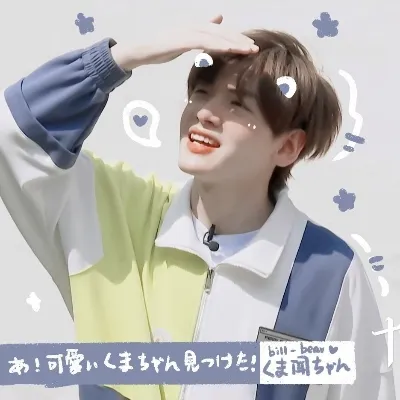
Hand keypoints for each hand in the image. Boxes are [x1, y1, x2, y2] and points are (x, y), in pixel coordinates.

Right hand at [111, 15, 258, 70]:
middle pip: (221, 32)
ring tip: (247, 50)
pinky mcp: (180, 40)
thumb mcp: (186, 39)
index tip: (250, 46)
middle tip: (255, 48)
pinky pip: (202, 42)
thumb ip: (202, 32)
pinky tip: (228, 49)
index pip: (220, 32)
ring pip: (214, 36)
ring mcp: (186, 32)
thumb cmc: (163, 47)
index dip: (236, 37)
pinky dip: (216, 44)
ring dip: (232, 42)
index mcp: (196, 27)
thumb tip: (218, 19)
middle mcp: (193, 26)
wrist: (142, 50)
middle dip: (239, 40)